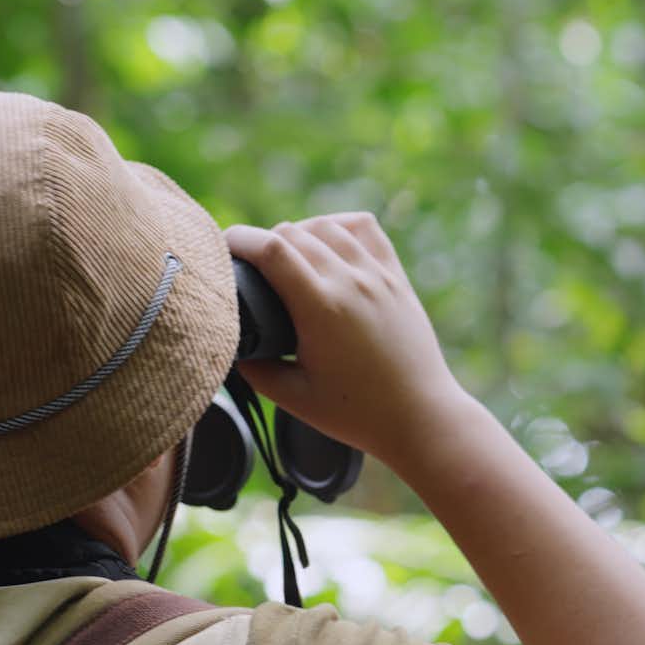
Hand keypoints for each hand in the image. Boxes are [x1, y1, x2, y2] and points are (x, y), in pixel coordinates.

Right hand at [224, 214, 470, 468]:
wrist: (420, 417)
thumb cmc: (357, 414)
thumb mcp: (294, 398)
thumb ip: (255, 370)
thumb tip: (231, 345)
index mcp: (321, 308)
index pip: (272, 248)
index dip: (240, 239)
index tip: (223, 246)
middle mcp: (351, 282)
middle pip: (293, 232)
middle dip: (264, 242)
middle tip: (252, 267)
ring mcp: (377, 276)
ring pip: (327, 226)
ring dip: (299, 232)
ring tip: (288, 257)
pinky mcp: (397, 278)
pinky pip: (366, 229)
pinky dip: (339, 226)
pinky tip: (328, 243)